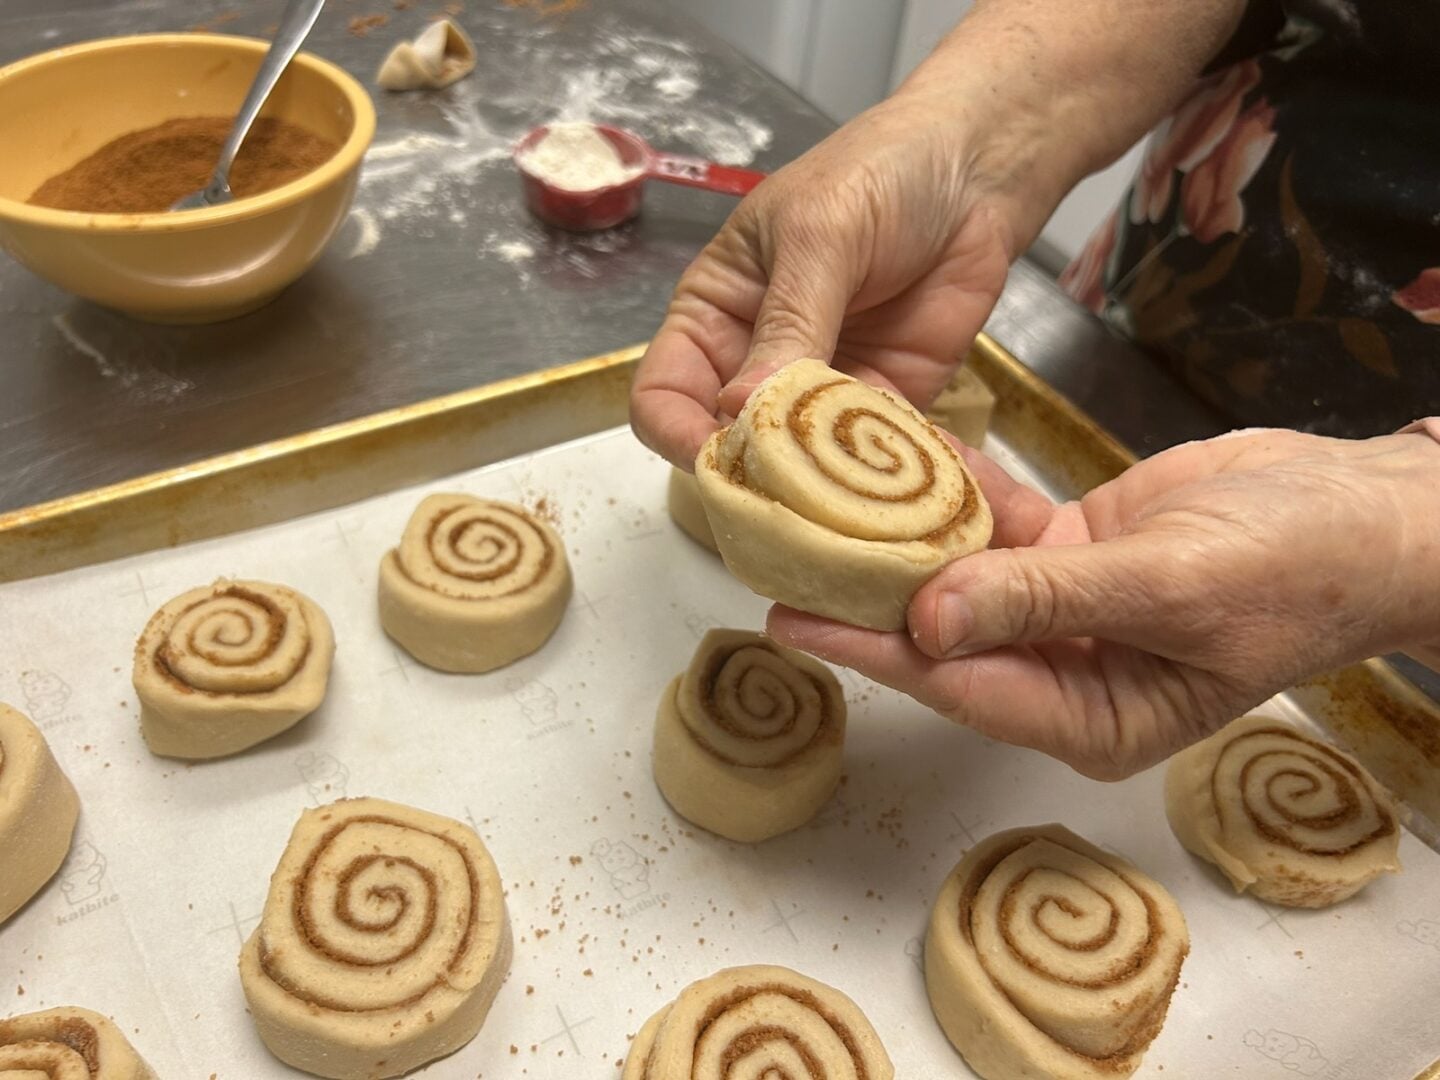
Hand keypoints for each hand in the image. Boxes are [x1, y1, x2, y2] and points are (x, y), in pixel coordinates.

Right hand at [629, 0, 1248, 469]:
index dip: (680, 434)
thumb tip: (740, 412)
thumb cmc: (881, 176)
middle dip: (749, 477)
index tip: (719, 458)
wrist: (980, 169)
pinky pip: (867, 464)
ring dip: (817, 489)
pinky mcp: (885, 410)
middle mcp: (755, 363)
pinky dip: (877, 484)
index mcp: (714, 315)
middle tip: (786, 497)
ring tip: (845, 503)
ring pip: (796, 468)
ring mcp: (819, 394)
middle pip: (726, 446)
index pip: (664, 395)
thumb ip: (787, 324)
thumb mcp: (820, 237)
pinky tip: (896, 490)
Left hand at [768, 428, 1439, 778]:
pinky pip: (999, 525)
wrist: (1366, 513)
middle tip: (777, 558)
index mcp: (1090, 717)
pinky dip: (957, 492)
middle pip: (944, 635)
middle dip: (866, 598)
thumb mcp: (1172, 586)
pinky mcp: (1073, 553)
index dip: (872, 650)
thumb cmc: (1297, 567)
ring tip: (814, 500)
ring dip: (901, 537)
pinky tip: (899, 456)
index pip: (958, 684)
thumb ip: (1048, 602)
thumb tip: (930, 621)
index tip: (793, 617)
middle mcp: (1063, 673)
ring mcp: (1064, 611)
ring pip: (963, 576)